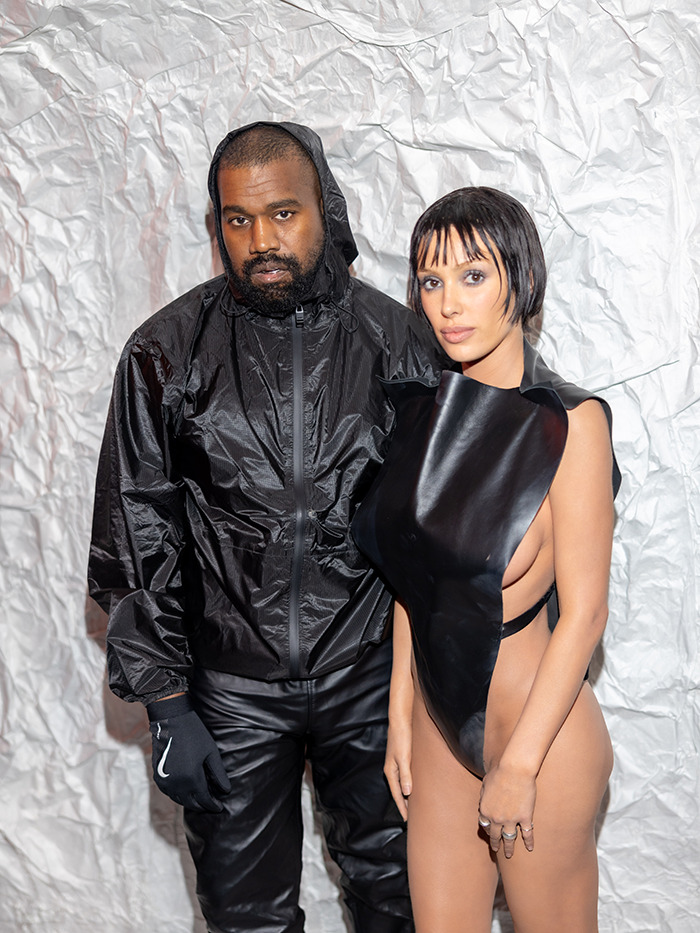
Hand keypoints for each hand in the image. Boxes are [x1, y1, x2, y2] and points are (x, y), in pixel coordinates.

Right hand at [147, 694, 230, 811]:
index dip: (213, 805)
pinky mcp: (158, 777)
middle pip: (191, 803)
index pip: (205, 800)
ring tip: (200, 799)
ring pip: (179, 800)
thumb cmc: (194, 734)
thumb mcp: (211, 753)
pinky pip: (169, 793)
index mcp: (192, 778)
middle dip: (202, 805)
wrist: (171, 721)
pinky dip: (178, 795)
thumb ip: (219, 774)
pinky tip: (186, 791)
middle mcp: (177, 784)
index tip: (220, 807)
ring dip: (190, 801)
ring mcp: (165, 781)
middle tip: (211, 805)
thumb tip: (226, 791)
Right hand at [384, 713, 412, 820]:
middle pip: (399, 791)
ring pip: (403, 784)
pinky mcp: (403, 759)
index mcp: (390, 771)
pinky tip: (417, 786)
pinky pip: (406, 777)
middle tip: (413, 818)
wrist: (401, 720)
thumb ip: (406, 775)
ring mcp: (397, 764)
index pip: (397, 794)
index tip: (408, 820)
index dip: (402, 807)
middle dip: (405, 804)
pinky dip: (410, 785)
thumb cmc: (402, 737)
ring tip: (416, 806)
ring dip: (408, 795)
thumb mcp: (404, 757)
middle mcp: (392, 769)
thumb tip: (407, 793)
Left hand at [478, 764, 535, 858]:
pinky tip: (530, 848)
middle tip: (496, 850)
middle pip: (495, 835)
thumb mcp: (485, 783)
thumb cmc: (499, 772)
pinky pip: (527, 834)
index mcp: (485, 810)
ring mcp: (511, 820)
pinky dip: (529, 842)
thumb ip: (483, 795)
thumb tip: (483, 802)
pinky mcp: (525, 818)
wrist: (515, 771)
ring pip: (509, 839)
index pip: (484, 824)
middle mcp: (496, 818)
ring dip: (509, 848)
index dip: (486, 829)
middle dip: (495, 843)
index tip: (489, 832)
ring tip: (509, 855)